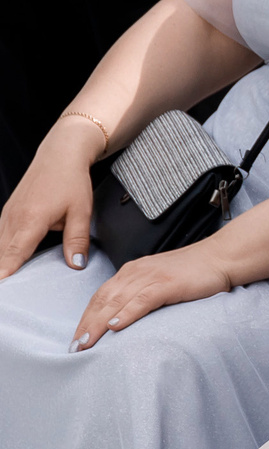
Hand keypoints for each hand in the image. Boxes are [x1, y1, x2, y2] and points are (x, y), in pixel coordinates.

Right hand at [0, 117, 110, 275]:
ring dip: (1, 263)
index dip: (6, 272)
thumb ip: (77, 240)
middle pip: (2, 254)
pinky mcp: (7, 214)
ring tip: (7, 282)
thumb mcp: (81, 211)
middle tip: (9, 294)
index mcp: (31, 220)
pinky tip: (6, 263)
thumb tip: (76, 264)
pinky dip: (1, 252)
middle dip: (2, 273)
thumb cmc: (71, 180)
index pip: (14, 254)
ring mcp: (7, 216)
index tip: (3, 288)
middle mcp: (13, 219)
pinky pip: (0, 238)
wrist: (60, 154)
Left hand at [72, 241, 235, 347]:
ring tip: (86, 343)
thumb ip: (142, 295)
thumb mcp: (161, 280)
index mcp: (133, 271)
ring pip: (116, 301)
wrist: (223, 256)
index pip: (101, 296)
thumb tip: (125, 319)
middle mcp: (137, 271)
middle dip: (86, 325)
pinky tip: (116, 326)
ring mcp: (152, 276)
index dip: (86, 318)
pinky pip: (141, 300)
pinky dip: (126, 313)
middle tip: (75, 348)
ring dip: (98, 324)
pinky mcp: (168, 283)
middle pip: (102, 300)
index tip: (77, 339)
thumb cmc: (196, 271)